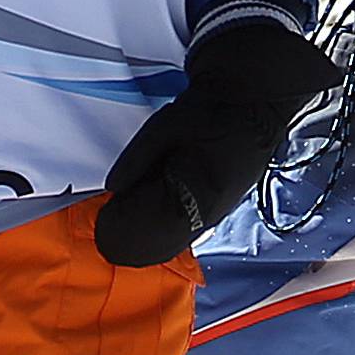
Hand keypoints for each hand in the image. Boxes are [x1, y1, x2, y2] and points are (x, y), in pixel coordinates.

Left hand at [95, 21, 340, 267]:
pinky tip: (146, 221)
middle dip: (126, 241)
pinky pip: (182, 239)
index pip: (147, 229)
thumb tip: (113, 188)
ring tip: (123, 219)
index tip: (102, 217)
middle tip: (106, 221)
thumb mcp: (166, 125)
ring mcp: (214, 217)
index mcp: (195, 192)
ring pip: (169, 248)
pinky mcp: (217, 214)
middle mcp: (207, 214)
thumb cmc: (213, 110)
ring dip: (142, 242)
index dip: (118, 228)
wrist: (253, 105)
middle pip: (156, 247)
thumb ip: (138, 158)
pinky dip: (159, 237)